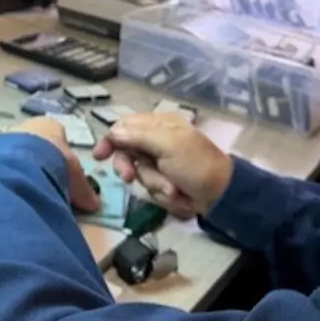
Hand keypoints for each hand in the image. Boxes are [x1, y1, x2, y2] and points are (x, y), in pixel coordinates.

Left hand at [8, 117, 100, 212]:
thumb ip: (84, 190)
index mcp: (50, 126)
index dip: (61, 159)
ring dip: (21, 171)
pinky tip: (11, 189)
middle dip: (40, 166)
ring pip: (17, 154)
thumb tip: (93, 204)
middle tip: (44, 188)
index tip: (62, 177)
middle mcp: (28, 125)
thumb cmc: (56, 162)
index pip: (58, 139)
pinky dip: (7, 175)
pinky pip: (2, 163)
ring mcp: (7, 135)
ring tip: (27, 192)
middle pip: (36, 148)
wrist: (21, 162)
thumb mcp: (76, 177)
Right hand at [92, 113, 231, 217]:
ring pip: (139, 172)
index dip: (110, 139)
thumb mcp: (168, 145)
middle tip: (128, 178)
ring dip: (154, 182)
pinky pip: (150, 186)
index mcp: (159, 125)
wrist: (220, 195)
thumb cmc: (195, 164)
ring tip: (172, 188)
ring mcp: (161, 162)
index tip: (99, 156)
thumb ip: (138, 136)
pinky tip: (177, 194)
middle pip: (127, 151)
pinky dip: (162, 192)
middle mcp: (157, 141)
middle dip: (129, 167)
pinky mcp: (165, 181)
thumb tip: (113, 132)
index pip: (125, 126)